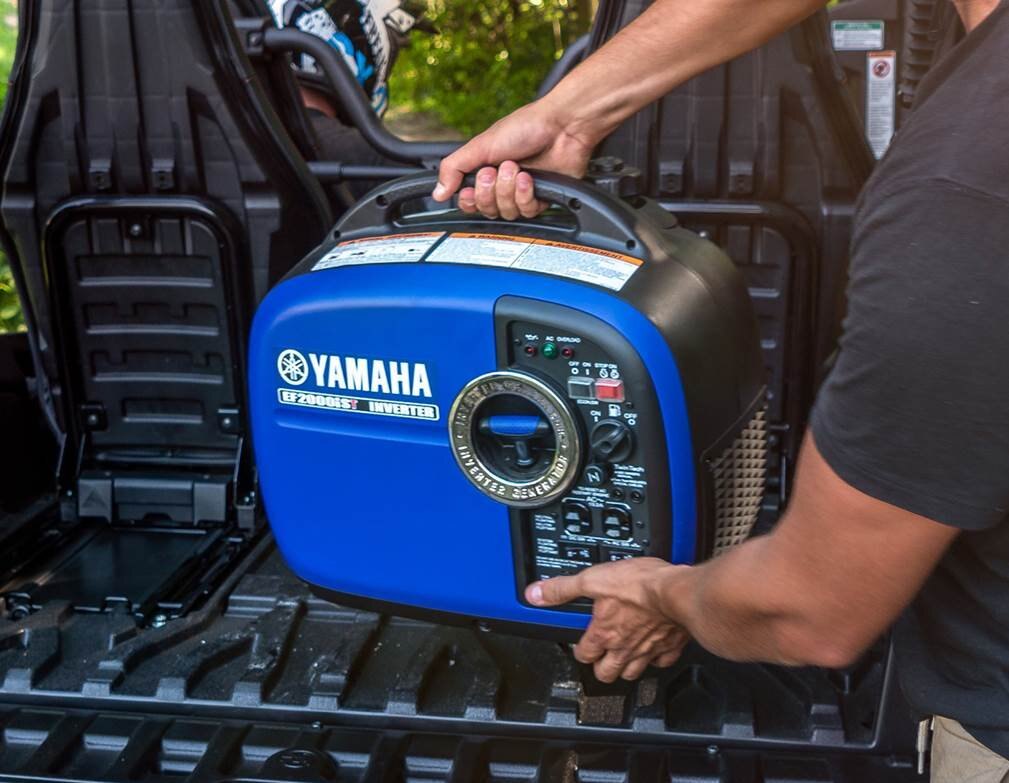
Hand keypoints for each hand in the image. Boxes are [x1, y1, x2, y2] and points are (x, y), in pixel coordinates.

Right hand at [431, 99, 597, 219]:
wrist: (562, 126)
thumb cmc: (526, 127)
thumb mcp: (480, 145)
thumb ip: (454, 168)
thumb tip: (438, 192)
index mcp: (487, 171)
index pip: (470, 202)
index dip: (469, 200)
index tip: (470, 188)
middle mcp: (504, 184)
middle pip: (487, 210)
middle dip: (489, 192)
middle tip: (494, 171)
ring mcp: (524, 192)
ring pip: (507, 213)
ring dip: (508, 190)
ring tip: (516, 169)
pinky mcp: (543, 198)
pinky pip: (527, 212)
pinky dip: (526, 195)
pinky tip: (529, 179)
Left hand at [526, 558, 690, 682]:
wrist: (677, 592)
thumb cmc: (640, 586)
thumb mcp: (593, 579)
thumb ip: (563, 588)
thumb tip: (536, 594)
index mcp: (604, 633)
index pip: (584, 654)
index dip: (580, 651)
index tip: (581, 646)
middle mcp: (624, 647)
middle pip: (607, 673)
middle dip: (601, 668)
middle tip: (600, 658)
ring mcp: (648, 650)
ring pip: (632, 672)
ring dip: (626, 668)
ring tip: (622, 660)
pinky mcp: (670, 646)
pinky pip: (662, 662)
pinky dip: (657, 659)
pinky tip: (655, 651)